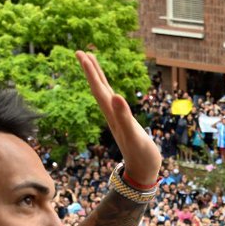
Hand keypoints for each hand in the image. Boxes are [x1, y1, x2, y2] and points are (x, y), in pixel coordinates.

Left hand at [76, 51, 160, 184]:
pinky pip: (114, 103)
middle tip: (81, 52)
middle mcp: (112, 115)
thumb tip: (115, 95)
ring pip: (105, 94)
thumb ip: (124, 116)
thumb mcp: (134, 135)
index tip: (82, 55)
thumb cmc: (141, 155)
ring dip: (98, 79)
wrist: (143, 172)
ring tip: (93, 64)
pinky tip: (111, 90)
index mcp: (112, 115)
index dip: (91, 72)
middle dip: (90, 71)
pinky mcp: (124, 123)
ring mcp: (118, 119)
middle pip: (98, 89)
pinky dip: (110, 92)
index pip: (99, 89)